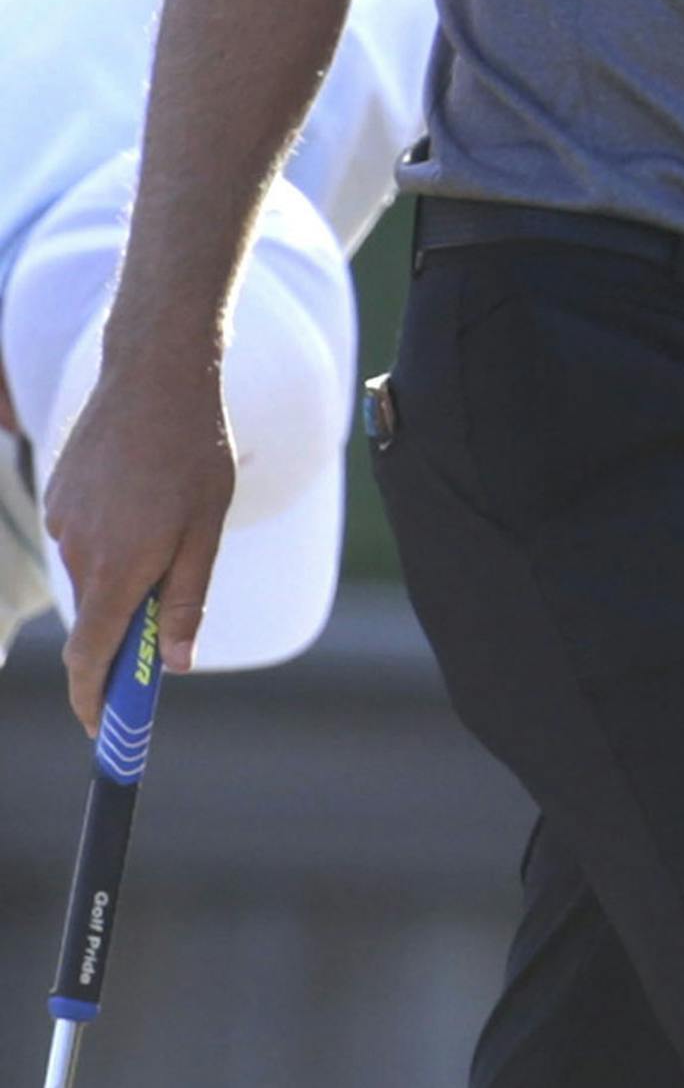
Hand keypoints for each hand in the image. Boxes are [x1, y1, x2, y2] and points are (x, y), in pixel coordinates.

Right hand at [42, 353, 233, 731]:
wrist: (156, 374)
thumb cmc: (194, 451)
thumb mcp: (208, 528)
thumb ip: (189, 597)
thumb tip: (177, 663)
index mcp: (119, 568)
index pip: (90, 659)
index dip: (92, 701)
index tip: (101, 729)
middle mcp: (80, 551)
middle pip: (96, 618)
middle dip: (124, 631)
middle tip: (165, 621)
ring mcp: (64, 521)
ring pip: (93, 573)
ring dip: (122, 572)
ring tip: (166, 521)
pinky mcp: (58, 494)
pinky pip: (84, 536)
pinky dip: (110, 536)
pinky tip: (140, 495)